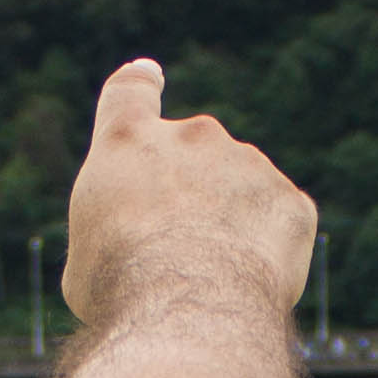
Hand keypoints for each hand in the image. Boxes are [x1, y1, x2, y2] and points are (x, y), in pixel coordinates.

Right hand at [56, 60, 313, 339]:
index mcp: (128, 141)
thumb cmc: (119, 286)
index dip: (140, 84)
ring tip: (213, 278)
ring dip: (231, 226)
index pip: (131, 94)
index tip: (150, 74)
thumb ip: (116, 230)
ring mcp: (247, 163)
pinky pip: (280, 225)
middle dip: (192, 196)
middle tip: (181, 254)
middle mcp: (192, 137)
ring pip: (242, 193)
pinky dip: (268, 252)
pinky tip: (249, 282)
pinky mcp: (290, 201)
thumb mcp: (87, 258)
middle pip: (194, 158)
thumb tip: (135, 246)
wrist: (185, 304)